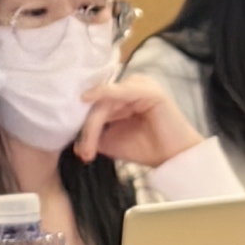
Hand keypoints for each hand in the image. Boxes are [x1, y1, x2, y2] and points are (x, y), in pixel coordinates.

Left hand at [75, 75, 199, 171]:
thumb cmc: (145, 148)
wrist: (173, 159)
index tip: (80, 151)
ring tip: (90, 149)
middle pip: (98, 104)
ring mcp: (140, 85)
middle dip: (87, 129)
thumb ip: (92, 131)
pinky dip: (104, 97)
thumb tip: (70, 131)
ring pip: (106, 102)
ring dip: (94, 125)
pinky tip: (88, 100)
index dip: (83, 124)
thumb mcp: (111, 140)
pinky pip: (121, 92)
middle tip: (84, 153)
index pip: (95, 105)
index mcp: (122, 95)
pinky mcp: (149, 90)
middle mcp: (130, 86)